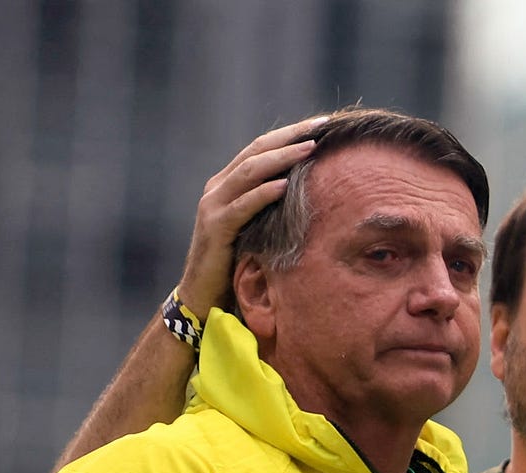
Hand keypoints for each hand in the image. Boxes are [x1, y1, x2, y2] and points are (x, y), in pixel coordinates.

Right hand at [177, 116, 325, 318]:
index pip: (262, 148)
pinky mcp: (214, 228)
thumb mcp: (258, 227)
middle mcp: (218, 188)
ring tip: (310, 148)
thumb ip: (272, 207)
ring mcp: (213, 205)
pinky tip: (285, 186)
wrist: (202, 296)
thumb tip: (310, 194)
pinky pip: (241, 206)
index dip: (290, 133)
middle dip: (291, 136)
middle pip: (257, 151)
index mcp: (229, 184)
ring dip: (282, 158)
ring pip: (249, 171)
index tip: (323, 124)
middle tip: (322, 126)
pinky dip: (263, 194)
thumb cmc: (236, 262)